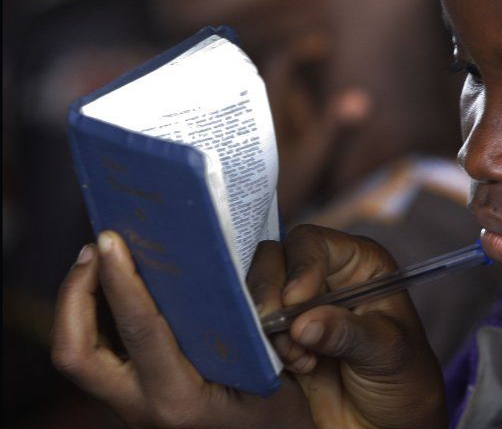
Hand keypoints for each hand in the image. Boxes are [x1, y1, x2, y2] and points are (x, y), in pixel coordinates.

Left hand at [51, 231, 314, 428]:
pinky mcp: (131, 401)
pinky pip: (95, 355)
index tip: (112, 241)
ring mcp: (130, 408)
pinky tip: (115, 289)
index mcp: (179, 400)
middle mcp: (142, 408)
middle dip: (74, 294)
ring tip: (100, 260)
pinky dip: (94, 316)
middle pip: (74, 352)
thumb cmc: (277, 416)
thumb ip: (252, 330)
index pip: (139, 331)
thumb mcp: (274, 372)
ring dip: (78, 303)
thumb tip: (224, 273)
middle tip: (96, 249)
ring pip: (76, 354)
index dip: (120, 280)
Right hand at [247, 225, 446, 428]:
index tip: (294, 299)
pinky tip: (299, 366)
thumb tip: (303, 324)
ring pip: (259, 295)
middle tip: (275, 326)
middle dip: (269, 293)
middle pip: (275, 261)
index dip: (299, 265)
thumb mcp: (387, 351)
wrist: (388, 423)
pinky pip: (255, 332)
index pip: (313, 244)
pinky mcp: (282, 339)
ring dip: (269, 326)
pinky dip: (266, 348)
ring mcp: (300, 309)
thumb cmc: (404, 377)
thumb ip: (346, 333)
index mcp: (358, 265)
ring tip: (301, 357)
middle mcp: (325, 278)